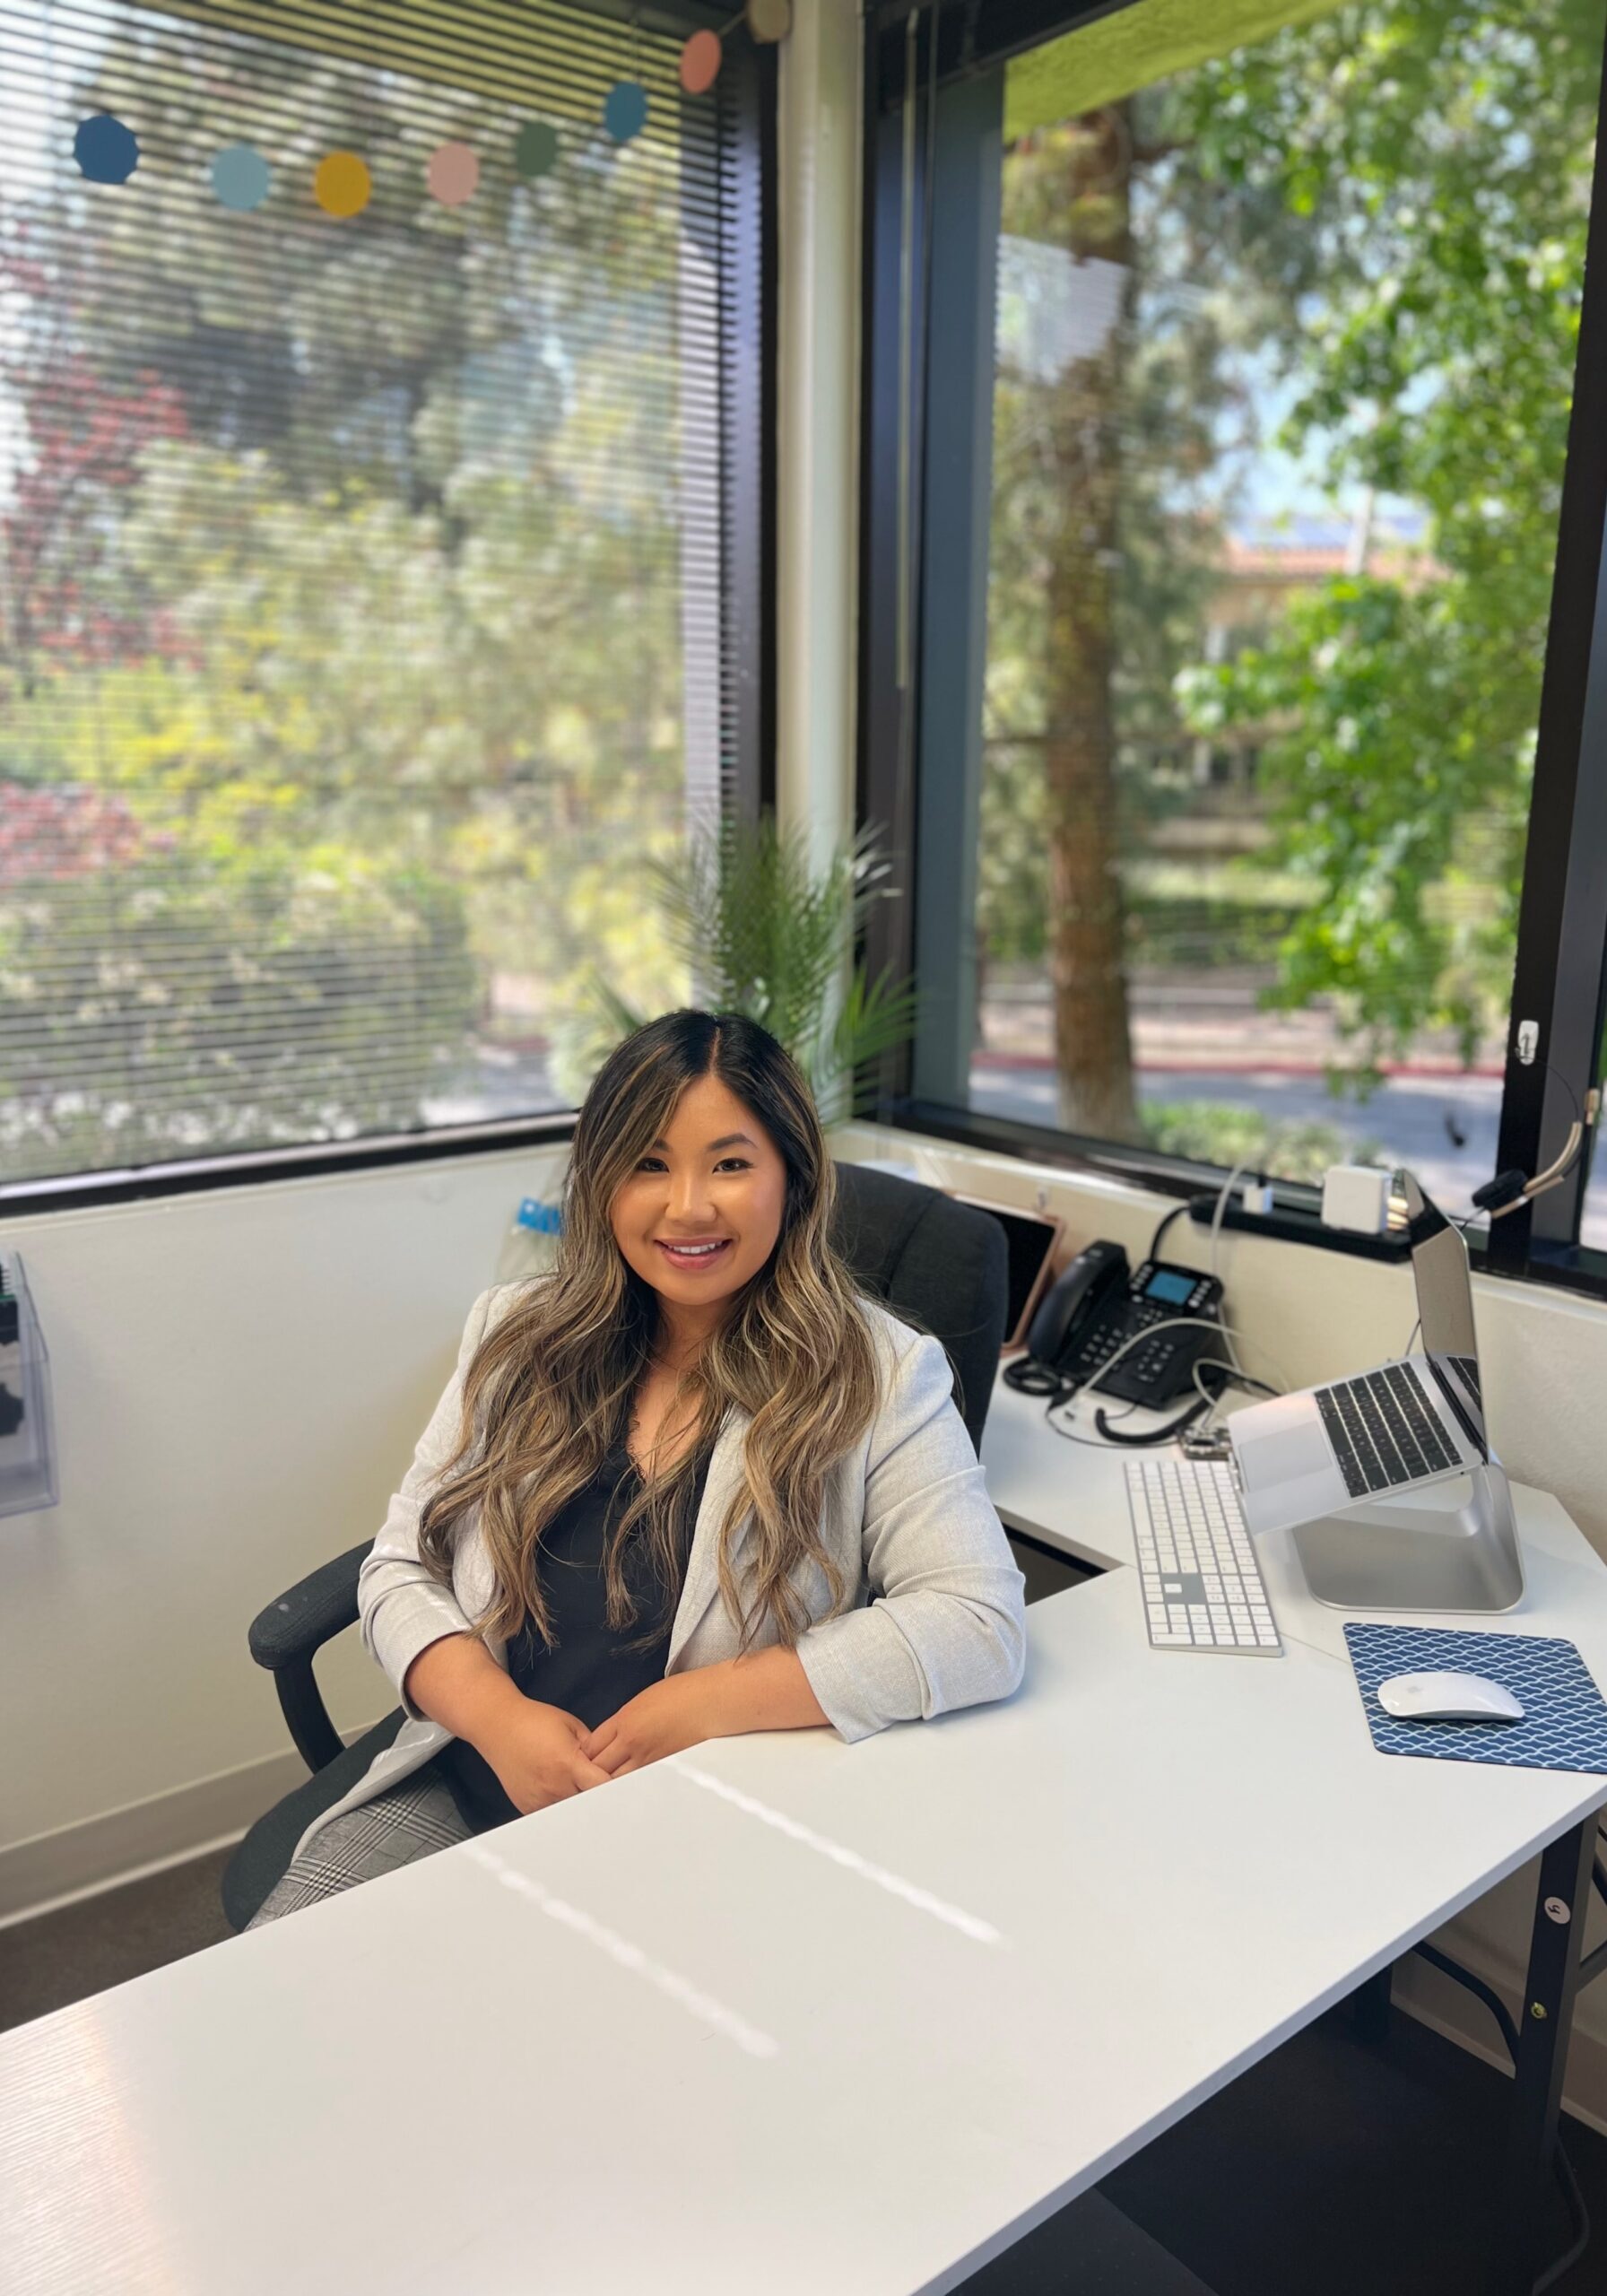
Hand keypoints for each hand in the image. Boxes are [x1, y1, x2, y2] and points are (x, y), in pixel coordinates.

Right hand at [474, 1697, 611, 1814]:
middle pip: (588, 1804)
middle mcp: (553, 1785)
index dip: (614, 1786)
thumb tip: (610, 1765)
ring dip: (578, 1802)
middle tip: (599, 1786)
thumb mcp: (572, 1726)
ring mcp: (538, 1799)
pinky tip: (557, 1788)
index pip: (602, 1787)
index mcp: (567, 1763)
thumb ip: (593, 1749)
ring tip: (575, 1784)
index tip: (622, 1786)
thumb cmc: (533, 1721)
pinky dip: (559, 1805)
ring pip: (571, 1812)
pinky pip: (552, 1813)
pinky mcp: (527, 1807)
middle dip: (597, 1796)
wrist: (498, 1726)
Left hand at [582, 1669, 734, 1778]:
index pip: (590, 1747)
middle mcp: (632, 1741)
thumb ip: (622, 1721)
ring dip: (608, 1784)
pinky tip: (629, 1790)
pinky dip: (631, 1787)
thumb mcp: (642, 1701)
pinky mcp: (663, 1768)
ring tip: (604, 1789)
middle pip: (597, 1767)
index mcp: (624, 1720)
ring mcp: (647, 1758)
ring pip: (615, 1781)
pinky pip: (639, 1783)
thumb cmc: (683, 1694)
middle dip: (590, 1773)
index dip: (584, 1756)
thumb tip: (611, 1737)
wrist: (710, 1701)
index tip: (583, 1760)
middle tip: (587, 1779)